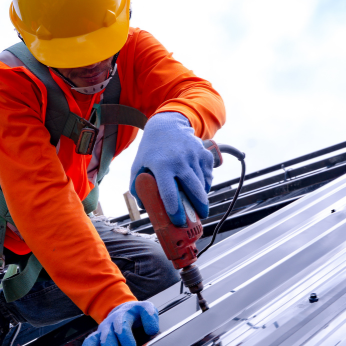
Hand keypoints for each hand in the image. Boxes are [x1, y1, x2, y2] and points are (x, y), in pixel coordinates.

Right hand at [73, 301, 159, 345]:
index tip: (152, 331)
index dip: (149, 320)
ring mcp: (109, 324)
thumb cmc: (140, 317)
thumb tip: (151, 333)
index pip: (146, 311)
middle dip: (125, 337)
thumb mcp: (151, 316)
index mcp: (138, 309)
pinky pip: (92, 339)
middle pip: (121, 324)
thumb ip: (153, 323)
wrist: (125, 310)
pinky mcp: (100, 333)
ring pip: (106, 334)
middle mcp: (121, 315)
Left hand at [130, 112, 212, 226]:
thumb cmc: (151, 149)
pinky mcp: (204, 154)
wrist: (167, 124)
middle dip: (199, 207)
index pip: (169, 192)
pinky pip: (208, 175)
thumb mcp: (138, 164)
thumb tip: (143, 205)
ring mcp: (194, 156)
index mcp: (161, 166)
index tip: (178, 221)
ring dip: (202, 197)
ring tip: (199, 206)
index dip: (175, 210)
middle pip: (193, 190)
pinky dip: (206, 184)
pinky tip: (201, 189)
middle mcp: (179, 161)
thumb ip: (137, 185)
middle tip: (200, 218)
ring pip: (202, 184)